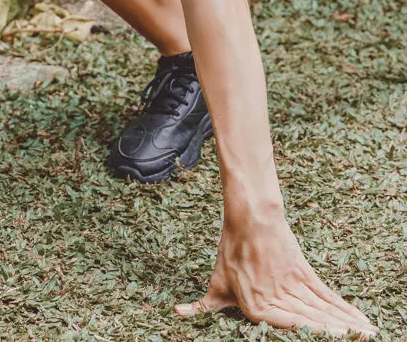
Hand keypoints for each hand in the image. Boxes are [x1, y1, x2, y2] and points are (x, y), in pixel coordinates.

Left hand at [175, 216, 376, 336]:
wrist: (250, 214)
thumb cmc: (231, 249)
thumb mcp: (215, 280)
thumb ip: (203, 305)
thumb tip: (178, 314)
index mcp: (256, 307)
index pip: (287, 329)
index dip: (313, 337)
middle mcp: (277, 299)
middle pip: (312, 324)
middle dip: (338, 336)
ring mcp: (292, 284)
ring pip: (323, 311)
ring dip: (346, 326)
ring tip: (366, 336)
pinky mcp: (303, 270)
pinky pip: (326, 294)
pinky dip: (343, 308)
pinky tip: (358, 318)